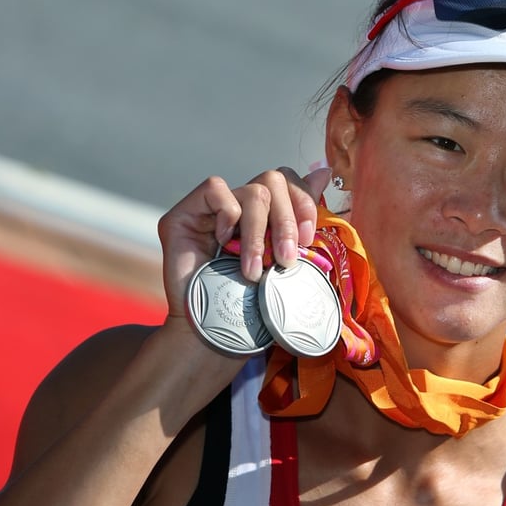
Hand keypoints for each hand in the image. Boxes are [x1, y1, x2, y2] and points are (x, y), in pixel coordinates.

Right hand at [157, 166, 330, 325]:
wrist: (218, 333)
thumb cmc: (255, 304)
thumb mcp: (289, 260)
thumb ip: (302, 218)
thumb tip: (322, 172)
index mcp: (264, 214)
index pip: (288, 181)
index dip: (303, 202)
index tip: (308, 238)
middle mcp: (238, 205)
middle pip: (273, 181)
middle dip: (287, 221)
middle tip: (287, 259)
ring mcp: (210, 209)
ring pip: (252, 191)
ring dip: (260, 234)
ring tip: (256, 270)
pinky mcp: (183, 214)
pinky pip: (215, 189)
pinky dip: (227, 216)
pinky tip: (224, 244)